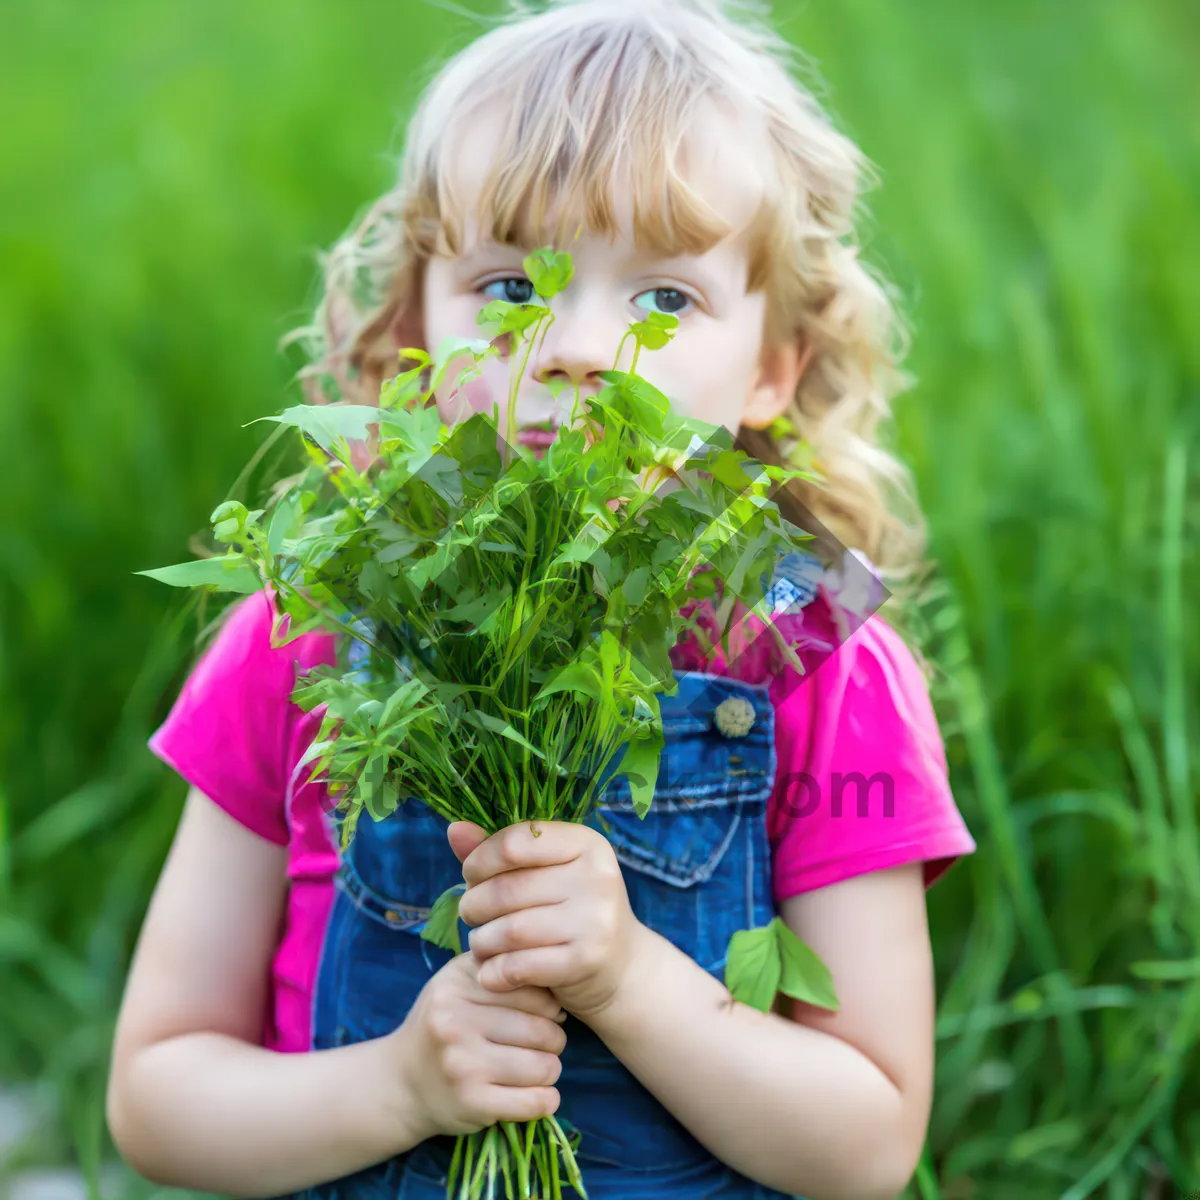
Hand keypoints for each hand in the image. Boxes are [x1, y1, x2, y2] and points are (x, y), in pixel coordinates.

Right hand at [384, 950, 565, 1140]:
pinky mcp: (471, 1102)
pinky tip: (539, 1096)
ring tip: (537, 1068)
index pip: (532, 988)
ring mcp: (462, 1063)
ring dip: (550, 1070)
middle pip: (542, 1029)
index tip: (545, 1015)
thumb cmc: (441, 1027)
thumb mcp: (458, 984)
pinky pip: (534, 1102)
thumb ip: (498, 968)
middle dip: (554, 1039)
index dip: (549, 1004)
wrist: (399, 1083)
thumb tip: (552, 970)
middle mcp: (456, 1020)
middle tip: (544, 1045)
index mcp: (458, 983)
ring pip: (543, 1066)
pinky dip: (546, 1101)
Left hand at [450, 820, 647, 1022]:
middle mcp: (596, 876)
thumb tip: (454, 829)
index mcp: (586, 843)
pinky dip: (493, 972)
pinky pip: (517, 966)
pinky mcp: (586, 960)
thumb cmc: (571, 911)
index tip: (472, 875)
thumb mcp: (546, 873)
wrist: (622, 968)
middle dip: (474, 905)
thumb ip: (500, 852)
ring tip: (480, 943)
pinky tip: (491, 972)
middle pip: (506, 889)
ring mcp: (595, 919)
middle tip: (472, 916)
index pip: (516, 841)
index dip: (480, 859)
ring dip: (481, 941)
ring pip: (508, 930)